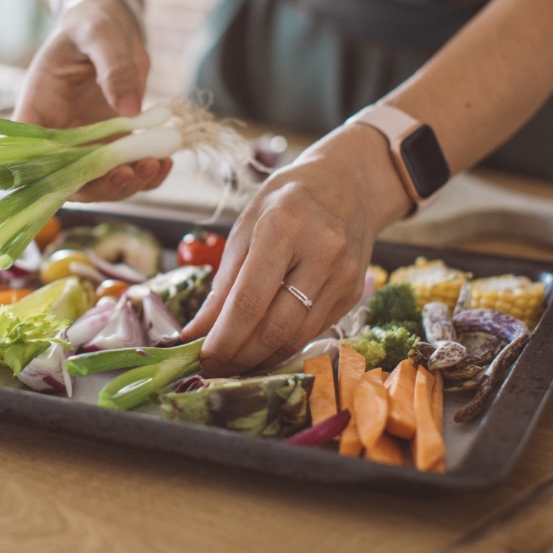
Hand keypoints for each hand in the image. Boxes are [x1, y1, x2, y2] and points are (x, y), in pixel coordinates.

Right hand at [13, 0, 171, 200]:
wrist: (113, 23)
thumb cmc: (92, 21)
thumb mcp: (99, 32)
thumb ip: (113, 66)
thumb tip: (130, 107)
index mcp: (37, 110)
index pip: (29, 158)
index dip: (48, 177)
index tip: (84, 176)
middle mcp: (58, 135)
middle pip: (68, 180)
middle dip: (101, 185)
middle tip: (132, 171)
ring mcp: (86, 143)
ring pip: (100, 183)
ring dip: (128, 184)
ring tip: (157, 163)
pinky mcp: (113, 143)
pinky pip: (127, 170)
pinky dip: (146, 174)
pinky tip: (165, 161)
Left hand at [179, 126, 410, 374]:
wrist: (348, 184)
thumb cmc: (287, 200)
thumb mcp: (247, 225)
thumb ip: (224, 280)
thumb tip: (198, 331)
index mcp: (283, 228)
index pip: (249, 300)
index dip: (223, 338)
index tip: (199, 357)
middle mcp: (321, 253)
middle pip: (275, 328)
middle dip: (238, 357)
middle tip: (211, 369)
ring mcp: (343, 276)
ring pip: (297, 338)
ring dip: (260, 360)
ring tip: (232, 365)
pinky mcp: (354, 293)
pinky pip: (313, 332)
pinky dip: (283, 346)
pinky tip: (261, 349)